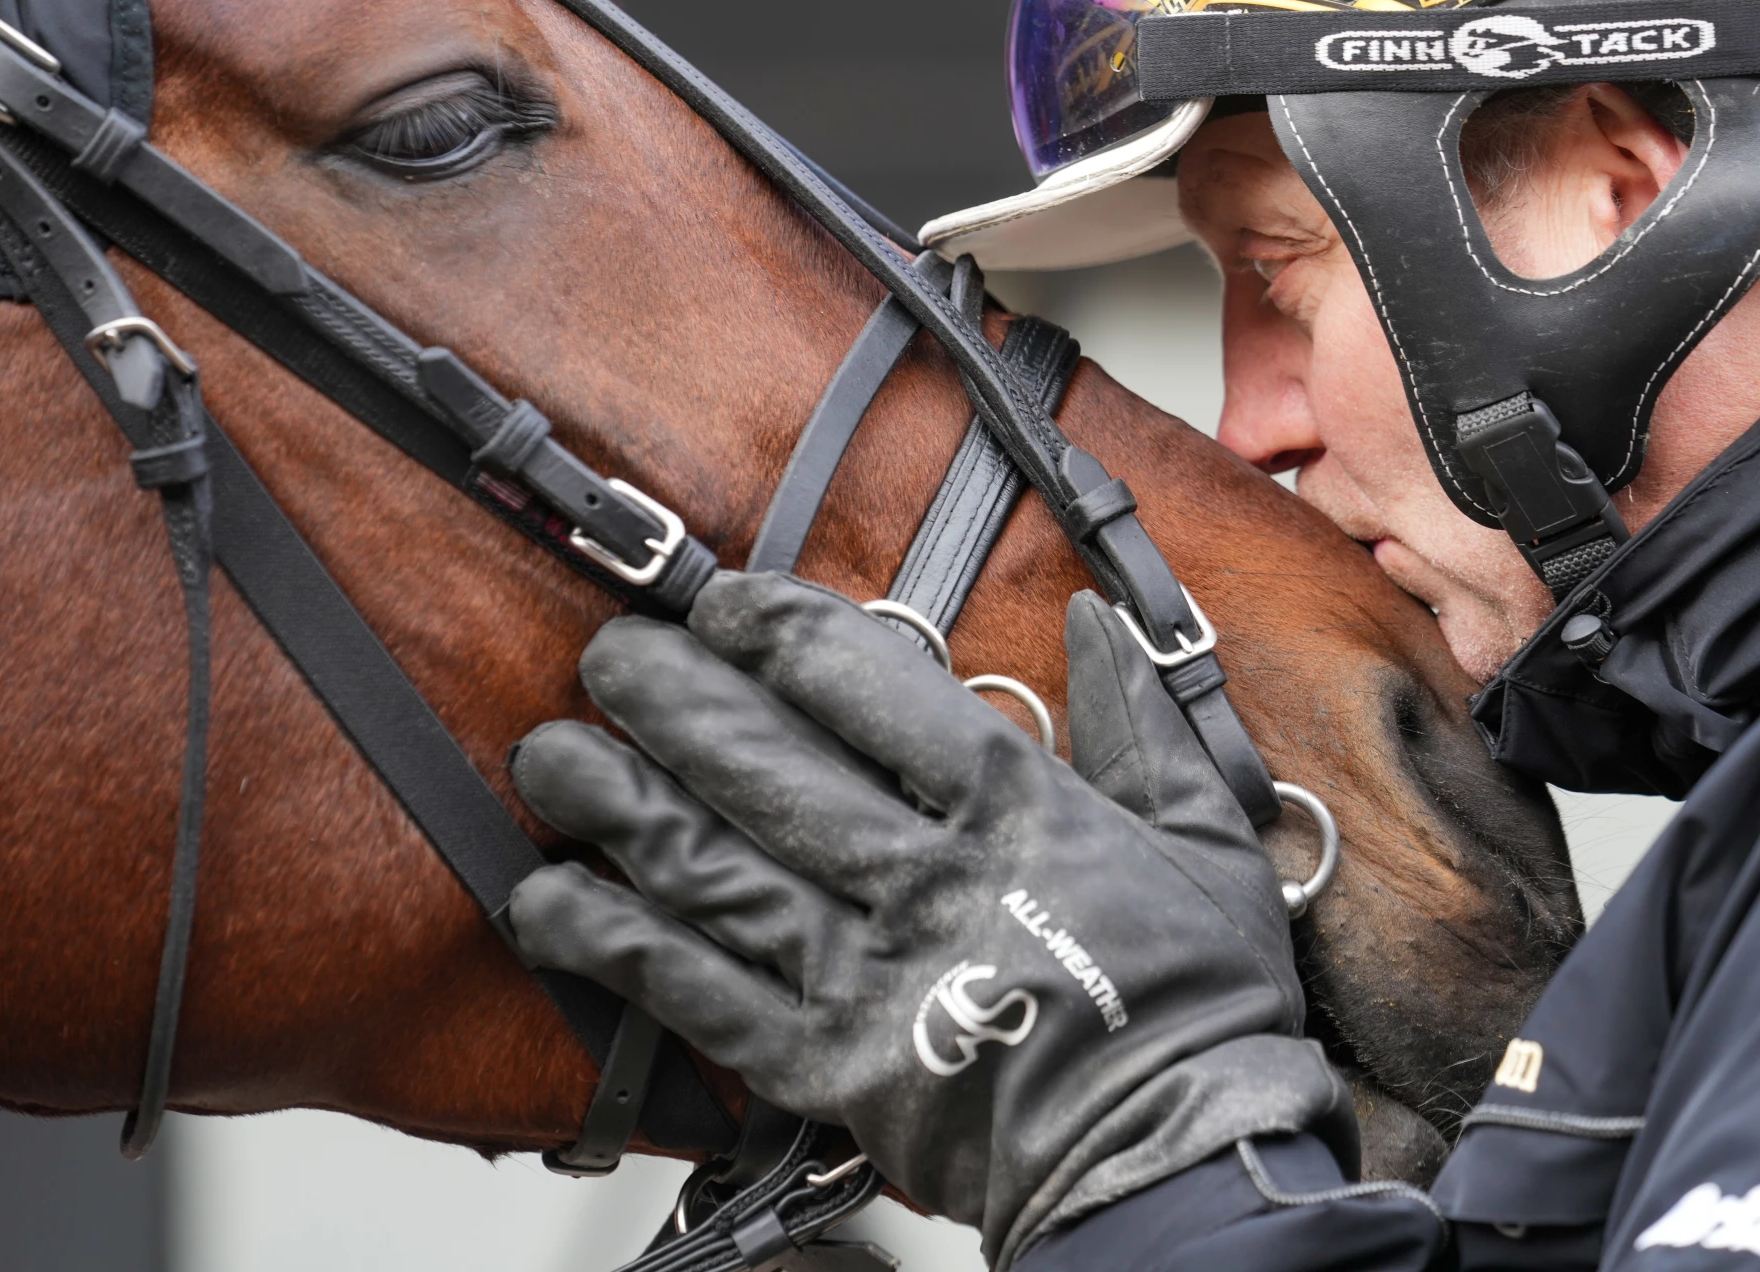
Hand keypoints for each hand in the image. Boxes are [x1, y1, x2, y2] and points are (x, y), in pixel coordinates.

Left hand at [506, 572, 1353, 1267]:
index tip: (727, 603)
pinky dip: (617, 946)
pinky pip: (700, 996)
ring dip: (620, 806)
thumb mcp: (1206, 836)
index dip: (782, 632)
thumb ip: (1143, 722)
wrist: (1174, 1157)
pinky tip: (553, 903)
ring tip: (553, 755)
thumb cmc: (1194, 999)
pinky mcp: (827, 1066)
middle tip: (610, 656)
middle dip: (671, 701)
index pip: (872, 692)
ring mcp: (869, 977)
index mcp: (1018, 811)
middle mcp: (927, 881)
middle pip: (767, 769)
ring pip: (715, 871)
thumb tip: (1096, 622)